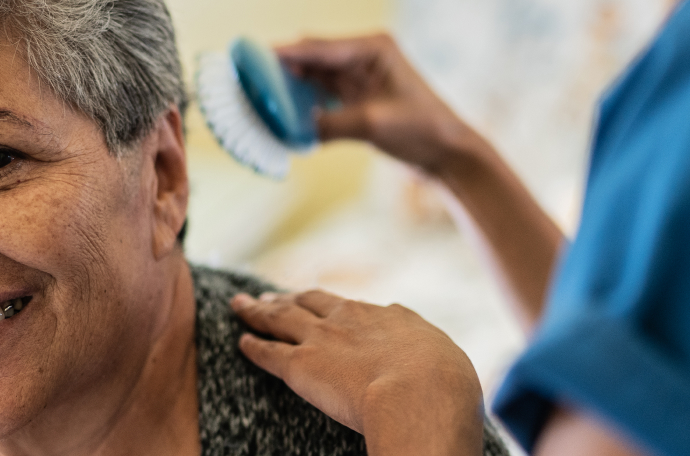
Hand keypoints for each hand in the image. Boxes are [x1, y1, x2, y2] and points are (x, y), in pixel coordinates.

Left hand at [231, 290, 483, 454]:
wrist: (420, 394)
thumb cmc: (446, 387)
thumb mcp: (448, 364)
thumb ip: (434, 361)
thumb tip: (437, 367)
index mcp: (391, 319)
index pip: (359, 309)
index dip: (339, 308)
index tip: (330, 307)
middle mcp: (353, 319)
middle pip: (312, 301)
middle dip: (292, 297)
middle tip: (273, 295)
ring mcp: (323, 339)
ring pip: (282, 317)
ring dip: (259, 310)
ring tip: (242, 305)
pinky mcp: (300, 364)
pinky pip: (268, 351)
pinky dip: (253, 344)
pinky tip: (241, 341)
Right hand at [277, 34, 564, 330]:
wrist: (449, 155)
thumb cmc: (423, 130)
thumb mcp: (373, 125)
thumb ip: (331, 123)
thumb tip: (294, 129)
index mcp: (372, 48)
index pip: (318, 47)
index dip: (283, 52)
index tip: (252, 56)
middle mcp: (363, 57)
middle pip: (311, 58)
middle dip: (280, 69)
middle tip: (247, 80)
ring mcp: (359, 77)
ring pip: (312, 77)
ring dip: (289, 88)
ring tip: (258, 98)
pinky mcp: (357, 99)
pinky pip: (320, 96)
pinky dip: (302, 104)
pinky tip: (282, 115)